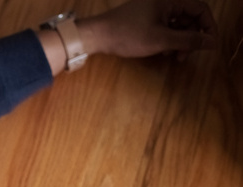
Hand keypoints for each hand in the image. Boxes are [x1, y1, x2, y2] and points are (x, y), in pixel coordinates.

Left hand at [79, 0, 217, 60]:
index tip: (209, 45)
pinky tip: (162, 52)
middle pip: (189, 18)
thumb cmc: (128, 35)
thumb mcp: (161, 39)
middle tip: (183, 56)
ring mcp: (154, 10)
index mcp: (170, 0)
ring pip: (177, 25)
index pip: (200, 9)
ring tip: (172, 56)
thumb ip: (189, 40)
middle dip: (191, 38)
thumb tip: (212, 42)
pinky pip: (165, 27)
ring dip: (179, 41)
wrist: (97, 35)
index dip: (208, 27)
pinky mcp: (146, 18)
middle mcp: (164, 1)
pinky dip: (167, 40)